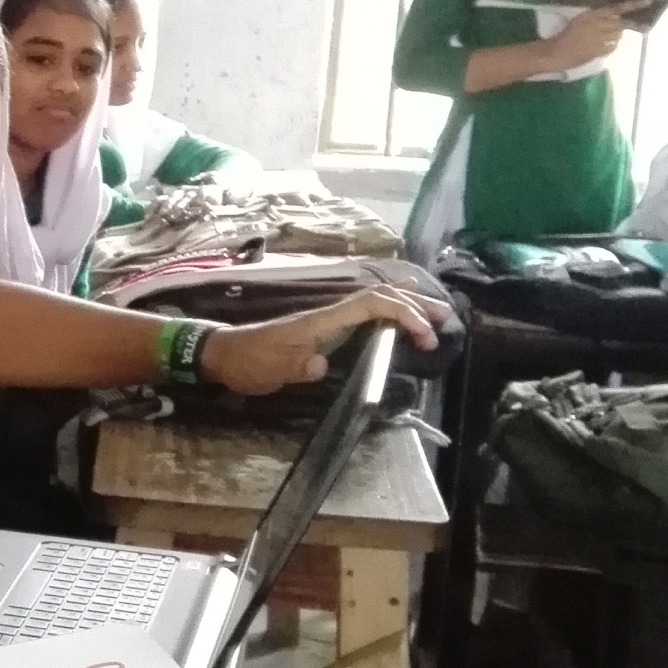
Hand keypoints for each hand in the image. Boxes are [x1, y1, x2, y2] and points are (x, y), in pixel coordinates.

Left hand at [199, 286, 444, 394]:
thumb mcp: (270, 369)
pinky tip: (400, 314)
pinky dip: (388, 310)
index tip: (424, 332)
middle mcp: (328, 313)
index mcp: (321, 319)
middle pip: (379, 298)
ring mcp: (326, 320)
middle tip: (446, 319)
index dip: (401, 312)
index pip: (370, 304)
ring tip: (436, 315)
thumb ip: (296, 366)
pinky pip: (364, 313)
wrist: (221, 354)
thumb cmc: (248, 361)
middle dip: (414, 306)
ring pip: (374, 302)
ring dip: (406, 306)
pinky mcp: (324, 329)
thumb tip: (321, 364)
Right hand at [542, 1, 640, 70]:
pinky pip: (612, 46)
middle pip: (619, 23)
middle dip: (620, 24)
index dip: (632, 5)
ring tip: (606, 36)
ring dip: (615, 34)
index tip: (647, 1)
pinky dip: (611, 45)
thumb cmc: (563, 35)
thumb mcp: (579, 20)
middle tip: (614, 25)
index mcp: (591, 15)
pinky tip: (604, 45)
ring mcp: (599, 40)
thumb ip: (596, 17)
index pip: (616, 8)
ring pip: (617, 35)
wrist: (554, 53)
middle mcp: (597, 26)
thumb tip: (613, 16)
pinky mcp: (598, 51)